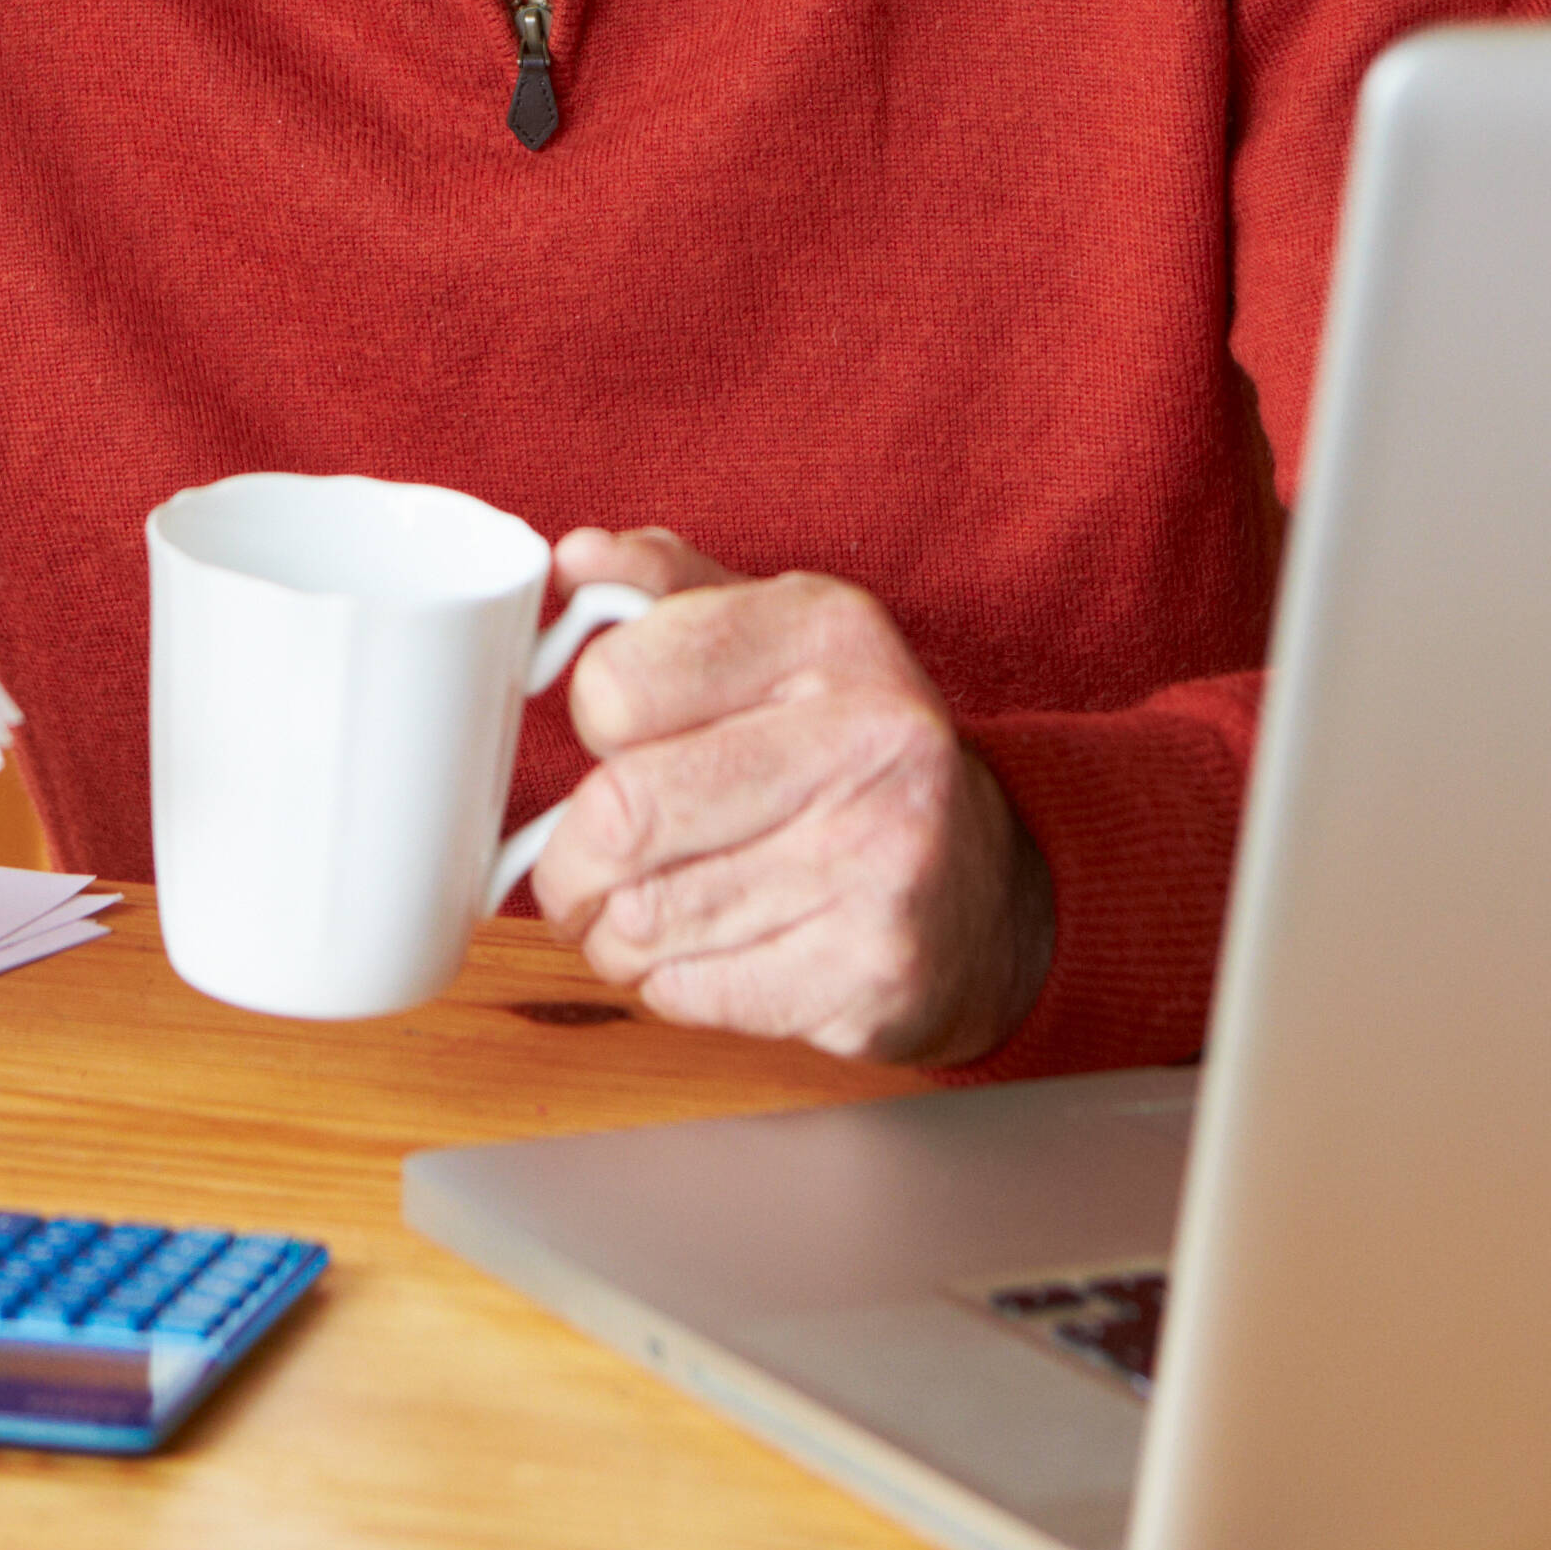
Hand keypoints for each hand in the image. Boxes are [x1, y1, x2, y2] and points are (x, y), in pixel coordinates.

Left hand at [524, 529, 1053, 1068]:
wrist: (981, 890)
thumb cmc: (845, 754)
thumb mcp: (774, 638)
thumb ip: (667, 591)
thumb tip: (575, 556)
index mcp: (828, 630)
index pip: (618, 685)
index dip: (588, 727)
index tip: (611, 744)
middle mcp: (868, 736)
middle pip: (621, 815)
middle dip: (569, 862)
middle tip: (578, 869)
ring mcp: (881, 859)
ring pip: (645, 918)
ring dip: (612, 932)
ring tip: (648, 912)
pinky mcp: (875, 970)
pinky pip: (691, 993)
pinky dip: (669, 985)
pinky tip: (712, 952)